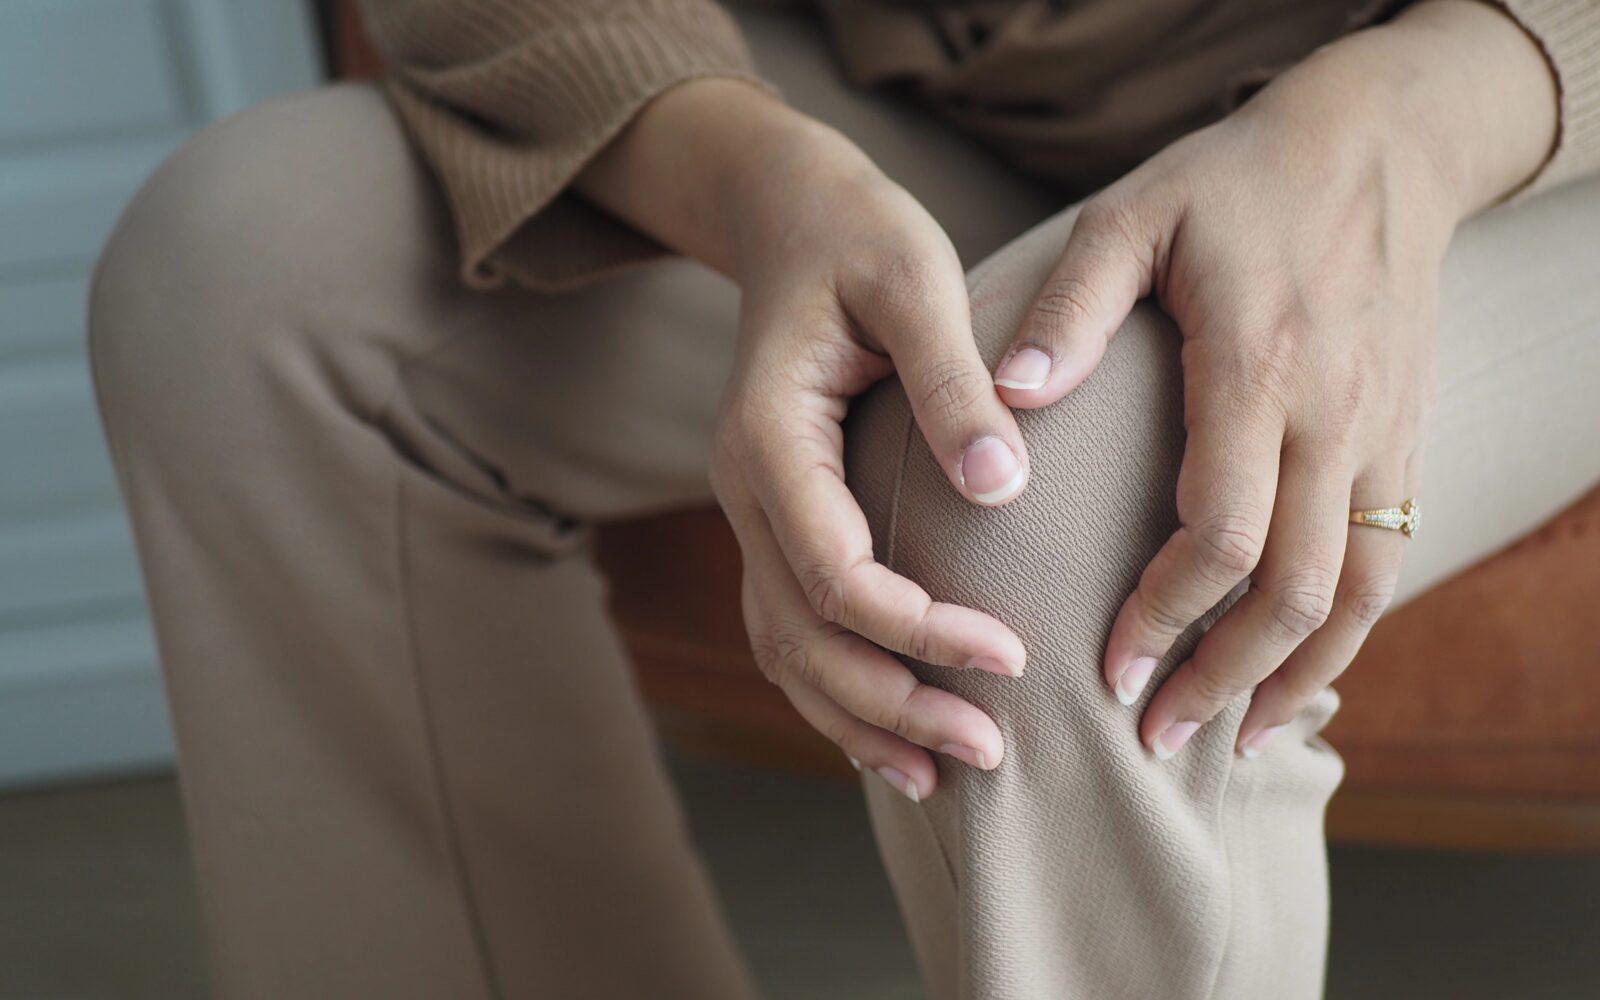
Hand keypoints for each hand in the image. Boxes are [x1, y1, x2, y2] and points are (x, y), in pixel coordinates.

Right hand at [580, 80, 1032, 798]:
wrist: (791, 217)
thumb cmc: (858, 238)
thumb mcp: (914, 282)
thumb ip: (952, 384)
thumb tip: (1003, 493)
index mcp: (768, 438)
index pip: (833, 572)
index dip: (916, 629)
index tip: (1011, 656)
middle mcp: (744, 490)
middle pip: (800, 635)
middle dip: (891, 702)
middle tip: (990, 749)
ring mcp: (754, 512)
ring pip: (785, 649)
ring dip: (859, 717)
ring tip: (943, 773)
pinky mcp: (782, 520)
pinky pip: (793, 627)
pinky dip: (837, 690)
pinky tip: (894, 733)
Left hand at [988, 1, 1557, 758]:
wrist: (1377, 145)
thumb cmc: (1237, 181)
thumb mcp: (1134, 216)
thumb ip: (1069, 311)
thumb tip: (1004, 400)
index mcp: (1255, 367)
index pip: (1219, 531)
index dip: (1165, 615)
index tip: (1108, 667)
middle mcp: (1331, 415)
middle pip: (1294, 588)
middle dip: (1223, 676)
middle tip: (1154, 734)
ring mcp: (1380, 432)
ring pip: (1356, 592)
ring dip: (1296, 676)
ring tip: (1236, 740)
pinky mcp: (1403, 437)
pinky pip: (1390, 559)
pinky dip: (1349, 632)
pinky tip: (1302, 674)